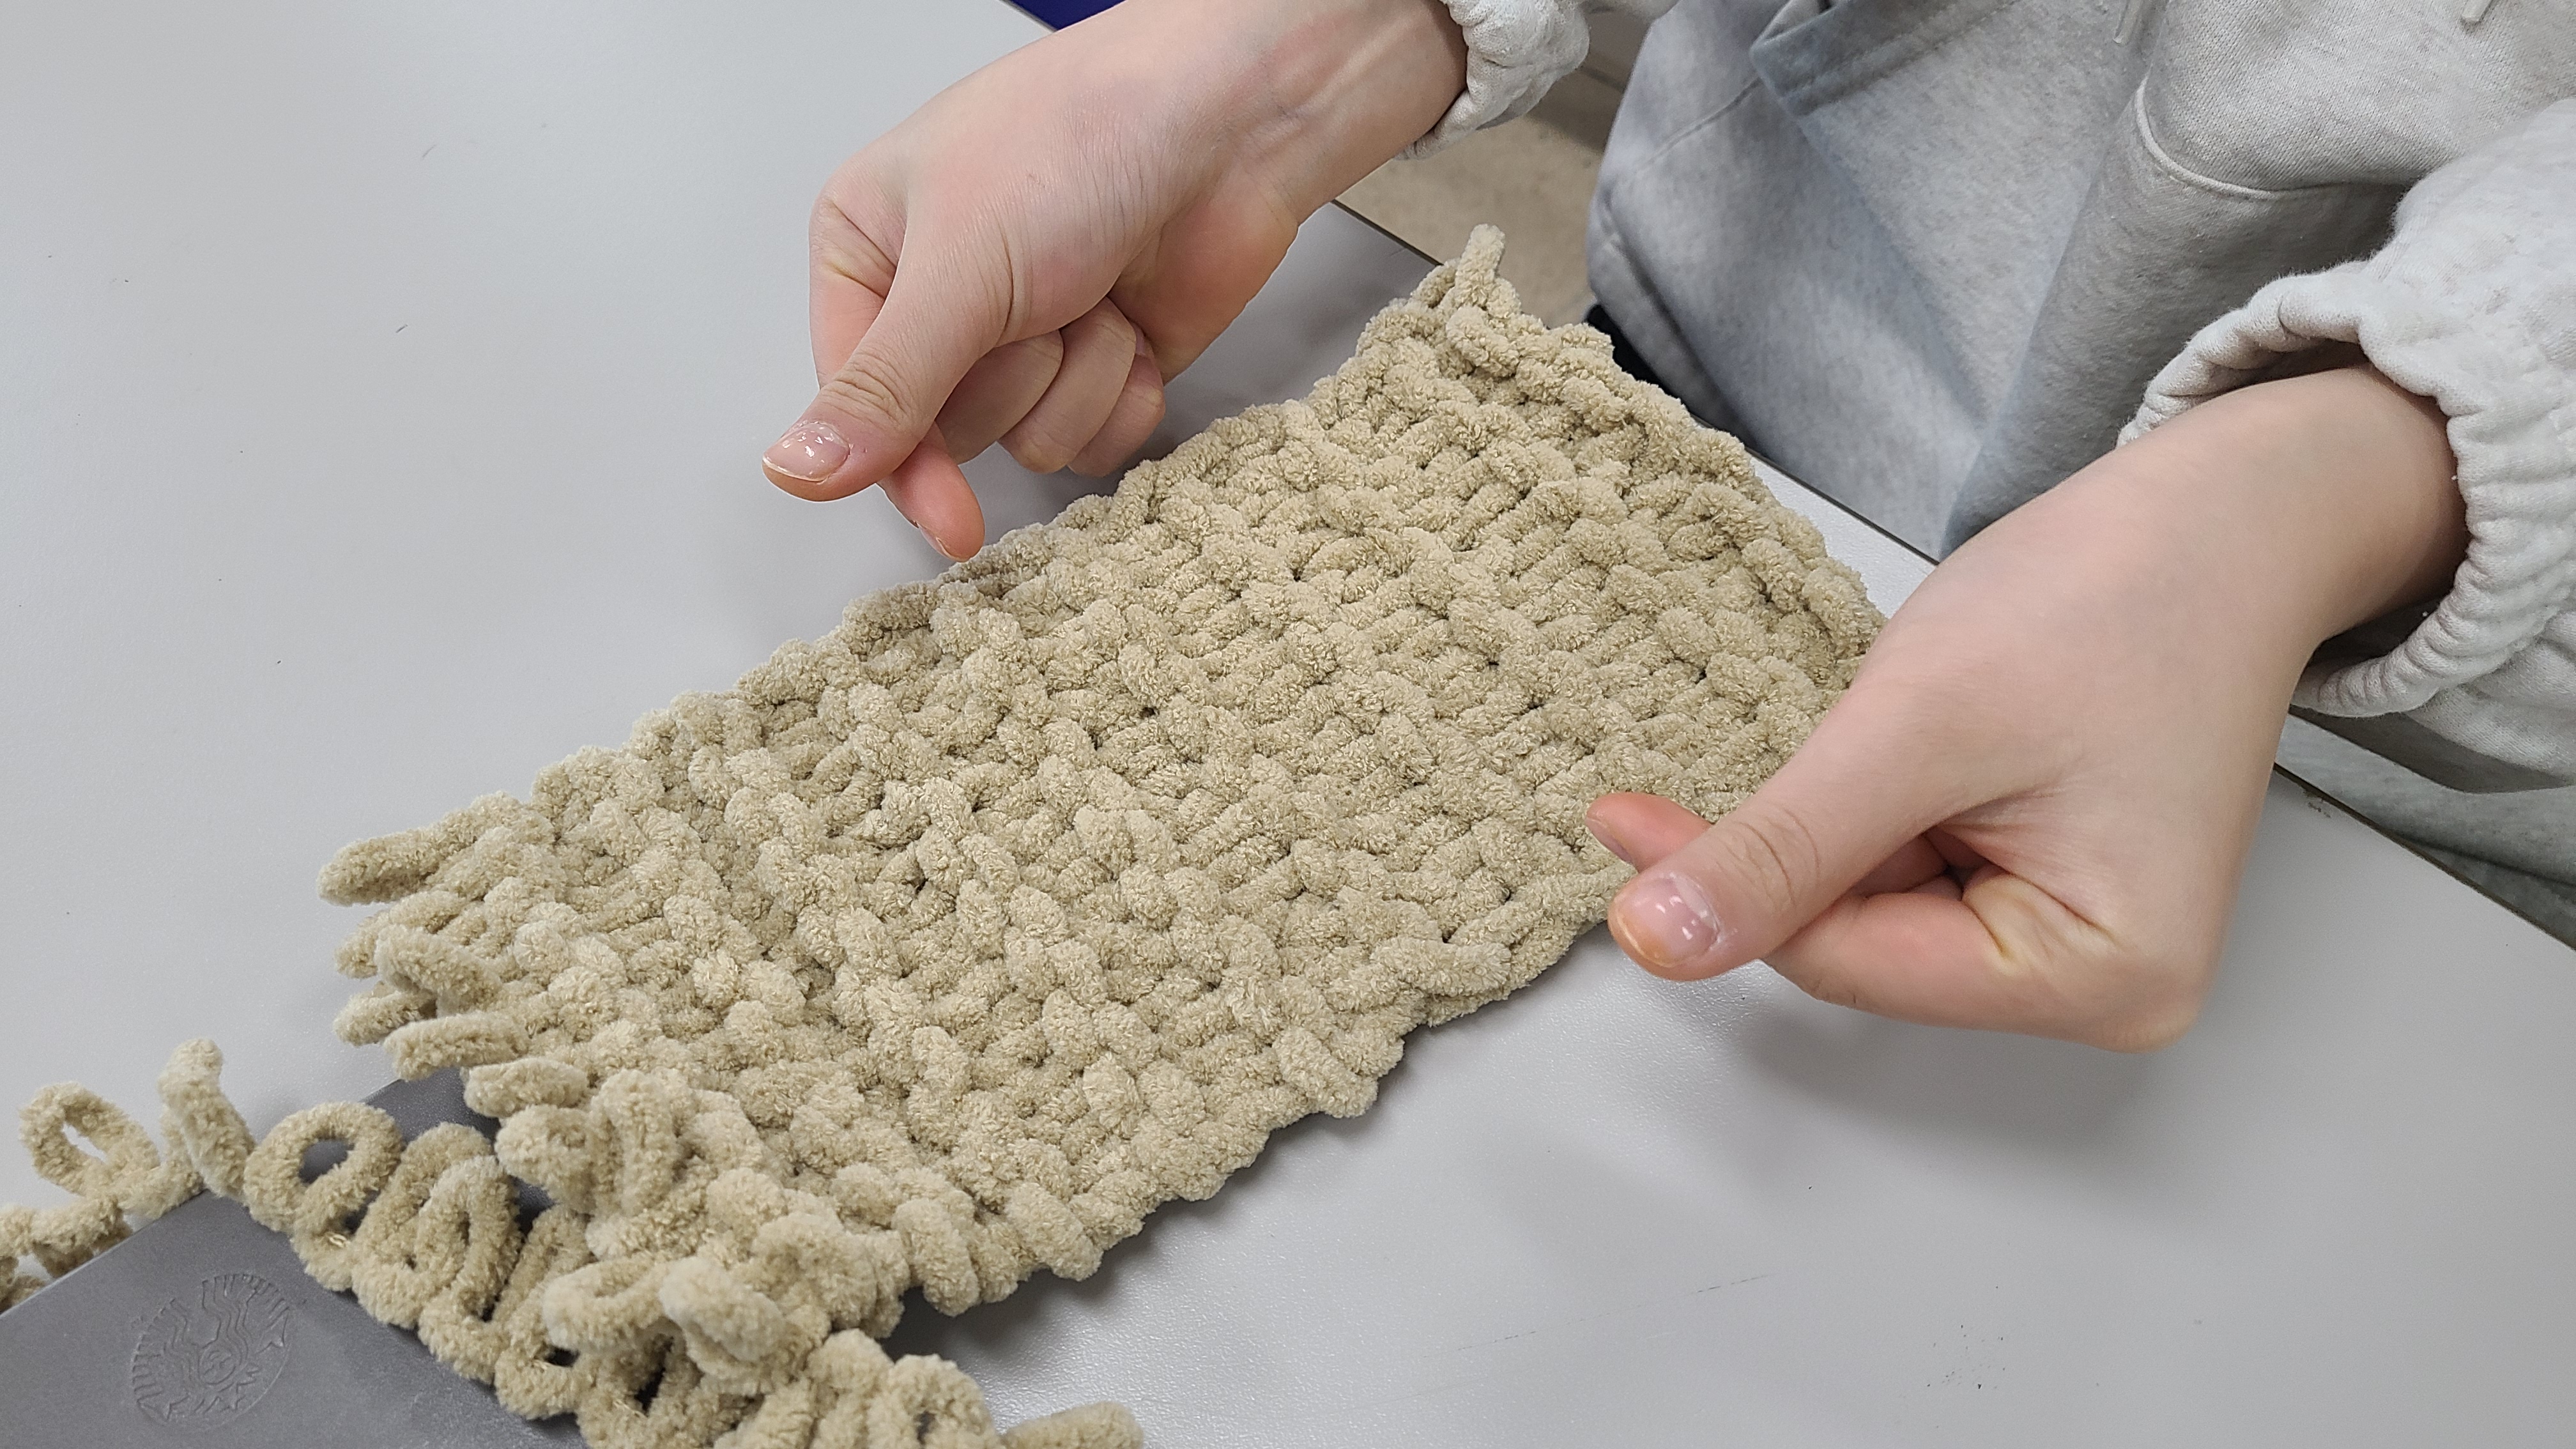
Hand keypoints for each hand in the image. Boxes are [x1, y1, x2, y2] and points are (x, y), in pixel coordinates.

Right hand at [759, 0, 1464, 558]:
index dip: (907, 465)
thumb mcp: (959, 266)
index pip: (858, 407)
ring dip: (1078, 375)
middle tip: (1042, 296)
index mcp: (870, 254)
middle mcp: (940, 301)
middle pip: (950, 432)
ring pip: (1030, 443)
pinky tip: (1136, 322)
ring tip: (1094, 290)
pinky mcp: (1102, 366)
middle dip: (1013, 375)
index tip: (951, 522)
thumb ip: (883, 384)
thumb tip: (794, 471)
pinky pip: (1095, 444)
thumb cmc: (1082, 140)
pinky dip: (1126, 393)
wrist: (1228, 122)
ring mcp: (1025, 338)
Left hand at [1587, 365, 2466, 1048]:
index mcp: (2103, 979)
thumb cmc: (2119, 598)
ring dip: (1850, 813)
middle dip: (1810, 842)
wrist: (2222, 518)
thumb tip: (1658, 942)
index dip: (1726, 888)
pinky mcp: (2052, 883)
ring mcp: (2080, 938)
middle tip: (1814, 732)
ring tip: (1920, 709)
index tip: (1622, 816)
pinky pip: (1915, 866)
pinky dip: (1883, 802)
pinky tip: (1927, 730)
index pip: (1846, 963)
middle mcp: (2105, 987)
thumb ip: (1784, 848)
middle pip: (1862, 943)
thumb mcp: (1917, 726)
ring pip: (1877, 902)